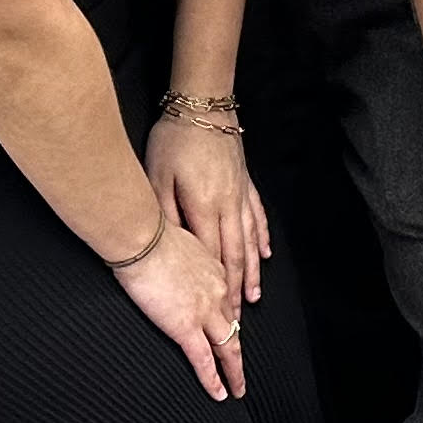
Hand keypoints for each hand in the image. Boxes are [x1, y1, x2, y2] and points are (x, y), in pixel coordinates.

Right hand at [110, 221, 244, 400]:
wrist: (144, 239)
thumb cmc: (152, 235)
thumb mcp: (181, 242)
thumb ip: (186, 257)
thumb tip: (176, 260)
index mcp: (215, 271)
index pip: (227, 303)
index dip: (229, 322)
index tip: (230, 333)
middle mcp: (217, 292)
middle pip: (233, 329)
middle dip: (237, 354)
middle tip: (241, 373)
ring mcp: (203, 312)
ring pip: (227, 348)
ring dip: (234, 372)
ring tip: (238, 389)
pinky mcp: (185, 327)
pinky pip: (203, 360)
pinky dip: (213, 379)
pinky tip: (219, 393)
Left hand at [148, 120, 270, 308]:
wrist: (203, 105)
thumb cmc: (174, 139)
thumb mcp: (157, 177)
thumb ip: (166, 214)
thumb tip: (174, 248)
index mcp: (205, 207)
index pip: (212, 258)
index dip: (217, 288)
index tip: (220, 314)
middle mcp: (228, 206)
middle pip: (235, 255)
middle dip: (236, 289)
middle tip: (238, 317)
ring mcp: (240, 194)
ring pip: (249, 240)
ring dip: (252, 270)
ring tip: (254, 294)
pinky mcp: (245, 183)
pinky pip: (258, 216)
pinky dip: (262, 237)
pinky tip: (265, 253)